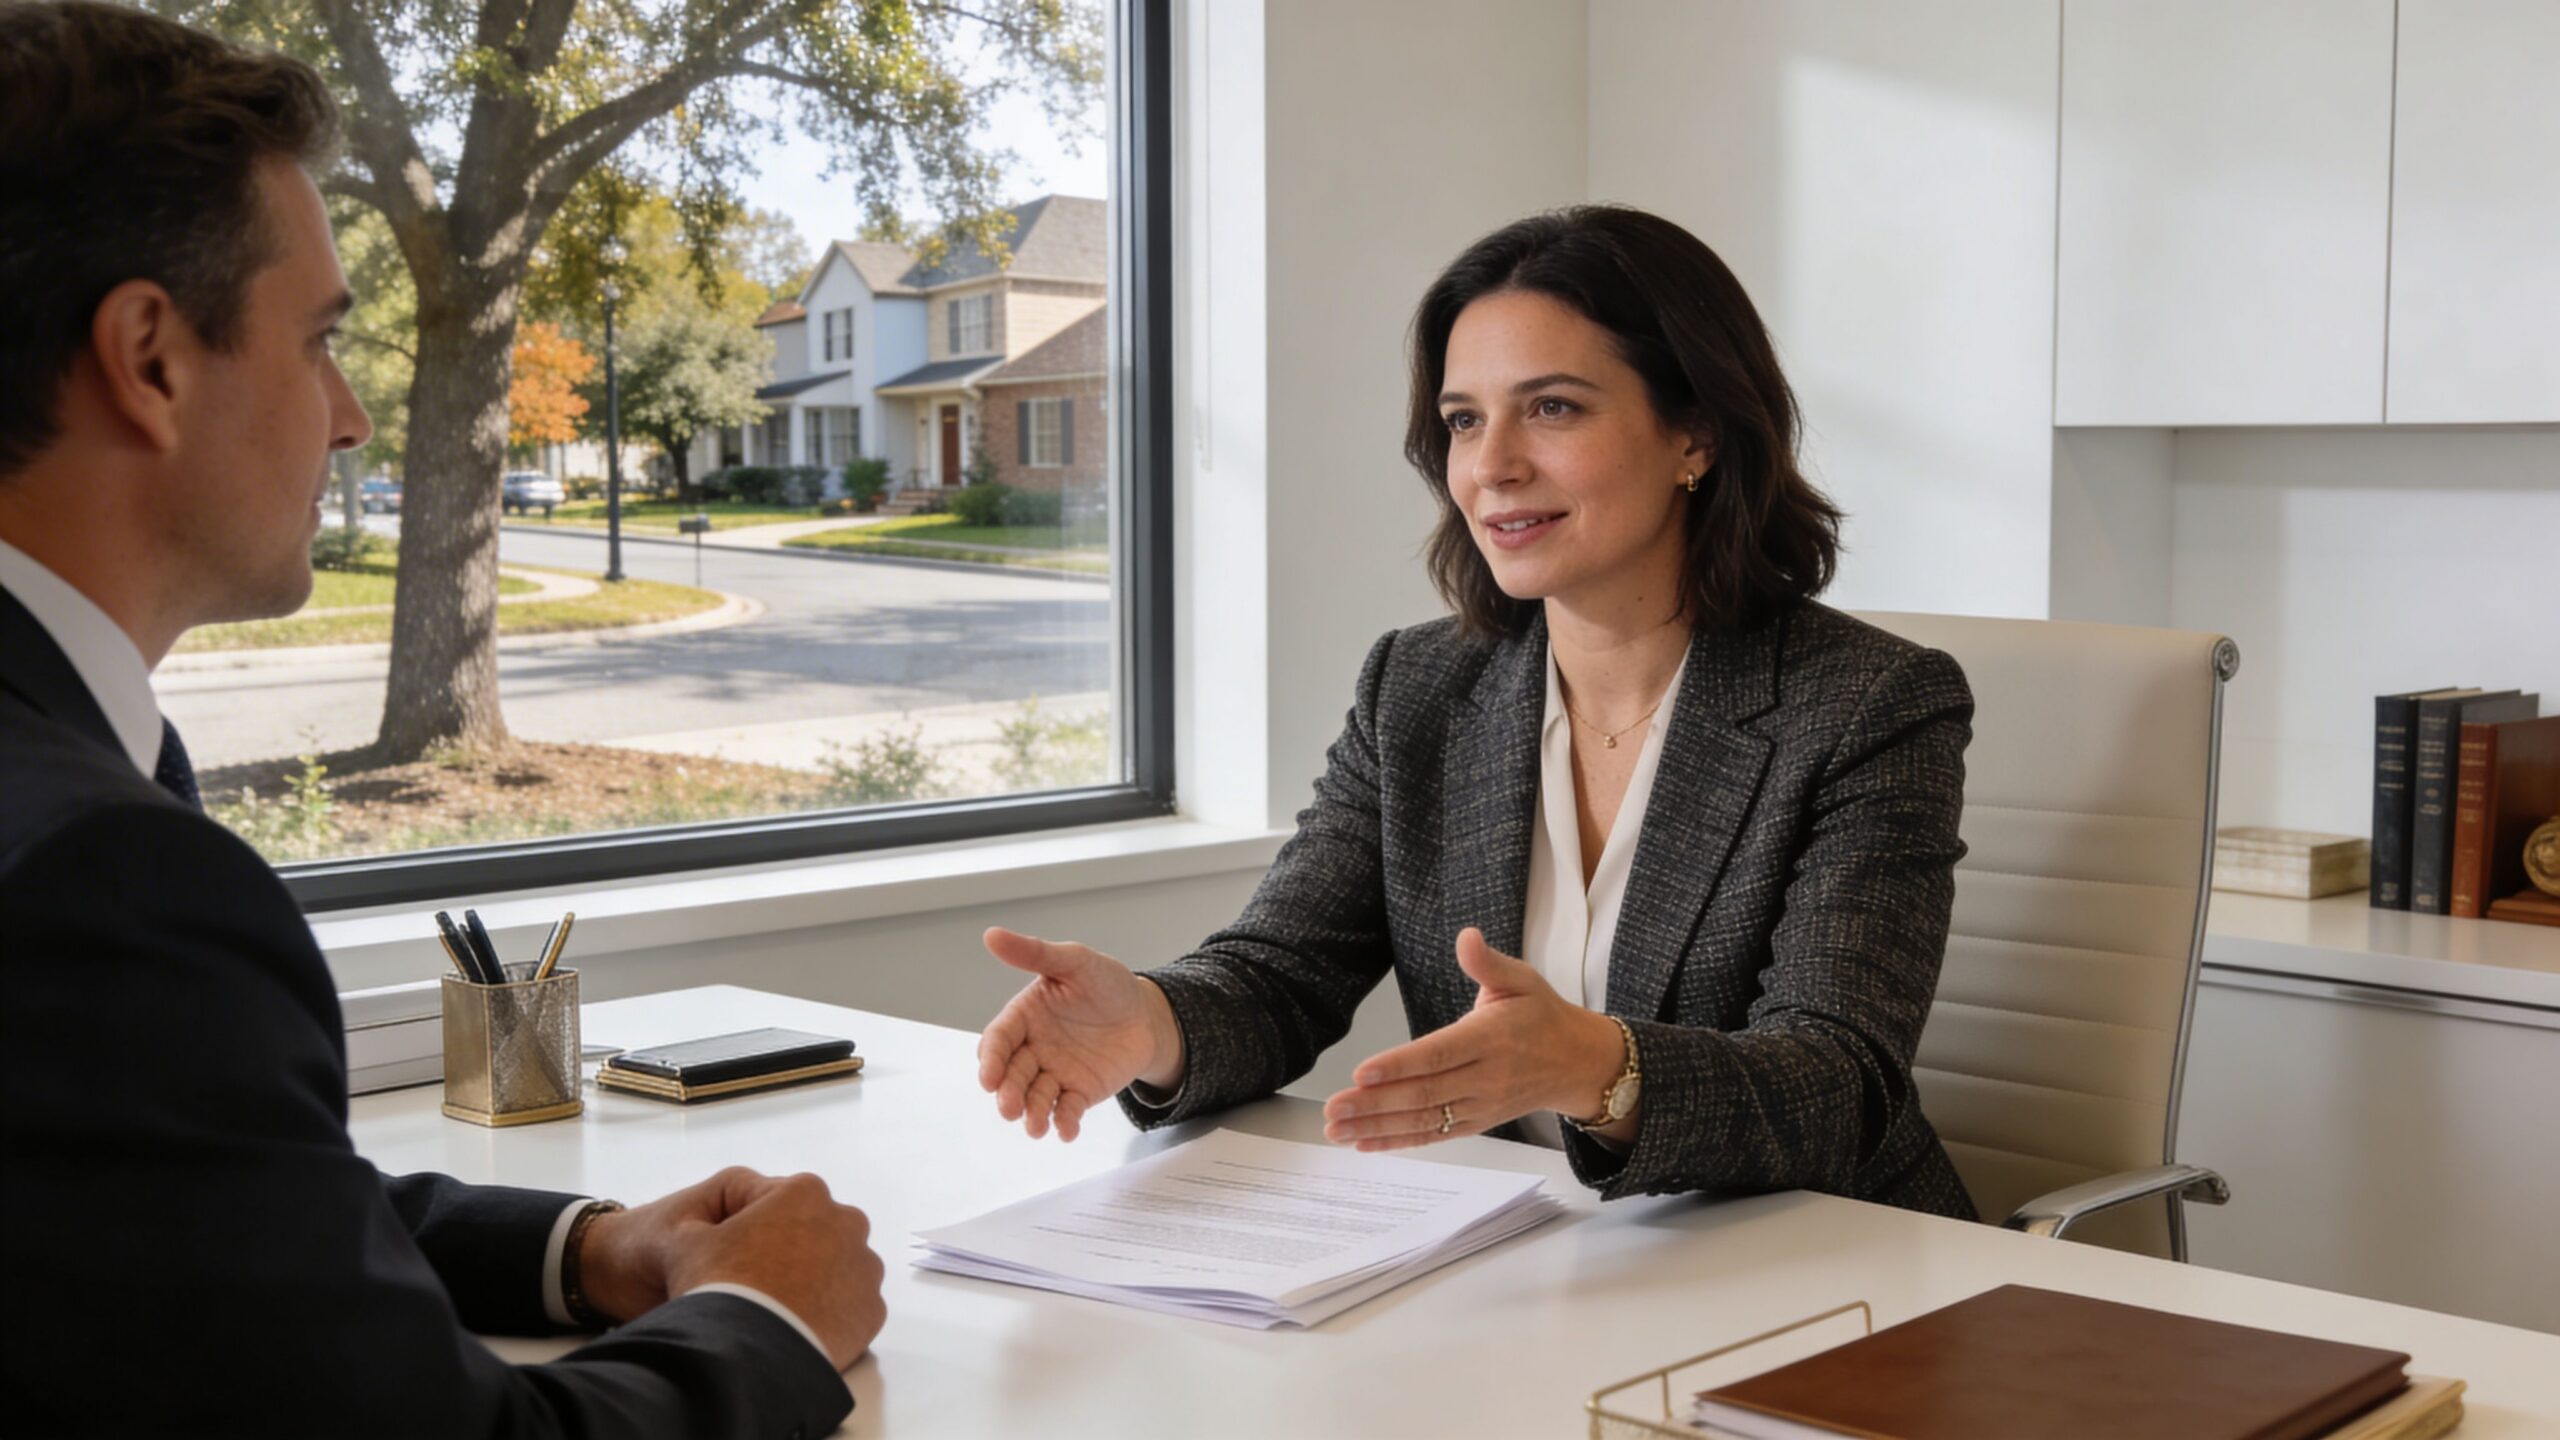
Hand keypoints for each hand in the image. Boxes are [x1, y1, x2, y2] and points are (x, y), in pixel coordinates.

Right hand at [579, 1167, 886, 1371]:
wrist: (749, 1354)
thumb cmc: (716, 1285)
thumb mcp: (683, 1236)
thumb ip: (702, 1215)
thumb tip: (711, 1222)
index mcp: (804, 1191)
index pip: (771, 1202)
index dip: (744, 1228)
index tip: (728, 1256)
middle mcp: (847, 1221)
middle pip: (810, 1232)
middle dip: (787, 1251)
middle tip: (753, 1284)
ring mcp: (864, 1268)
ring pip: (835, 1268)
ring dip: (813, 1281)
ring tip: (777, 1309)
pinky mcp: (872, 1310)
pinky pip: (848, 1307)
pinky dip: (829, 1315)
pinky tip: (799, 1329)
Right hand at [976, 927, 1180, 1141]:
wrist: (1146, 1013)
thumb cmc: (1106, 983)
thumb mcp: (1074, 961)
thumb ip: (1034, 953)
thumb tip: (991, 935)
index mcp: (1024, 1017)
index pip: (999, 1040)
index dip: (992, 1059)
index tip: (989, 1078)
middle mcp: (1033, 1049)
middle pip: (1012, 1075)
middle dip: (1008, 1093)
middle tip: (1009, 1108)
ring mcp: (1054, 1073)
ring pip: (1035, 1098)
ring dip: (1032, 1114)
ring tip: (1036, 1128)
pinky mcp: (1079, 1093)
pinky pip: (1066, 1111)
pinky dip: (1064, 1123)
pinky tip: (1066, 1131)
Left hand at [1322, 927, 1625, 1151]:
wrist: (1578, 1063)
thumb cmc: (1542, 1016)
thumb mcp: (1523, 979)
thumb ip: (1488, 962)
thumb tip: (1467, 937)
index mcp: (1490, 1038)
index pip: (1439, 1054)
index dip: (1399, 1065)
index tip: (1362, 1071)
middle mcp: (1484, 1077)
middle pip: (1423, 1094)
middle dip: (1374, 1103)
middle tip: (1333, 1107)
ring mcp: (1479, 1105)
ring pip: (1423, 1119)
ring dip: (1376, 1126)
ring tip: (1335, 1128)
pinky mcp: (1475, 1123)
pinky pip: (1433, 1136)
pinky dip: (1398, 1141)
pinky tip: (1363, 1141)